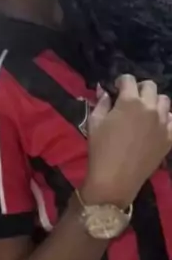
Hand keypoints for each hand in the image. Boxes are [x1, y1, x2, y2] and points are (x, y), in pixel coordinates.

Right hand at [82, 75, 171, 206]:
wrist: (115, 180)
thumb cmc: (100, 150)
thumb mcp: (94, 123)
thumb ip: (101, 103)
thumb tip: (105, 92)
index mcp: (129, 101)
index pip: (129, 79)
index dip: (120, 82)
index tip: (115, 90)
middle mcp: (150, 107)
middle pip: (150, 86)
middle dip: (139, 89)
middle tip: (130, 101)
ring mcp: (163, 122)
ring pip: (164, 101)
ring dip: (154, 102)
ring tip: (145, 113)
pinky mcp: (169, 137)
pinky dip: (165, 119)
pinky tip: (156, 126)